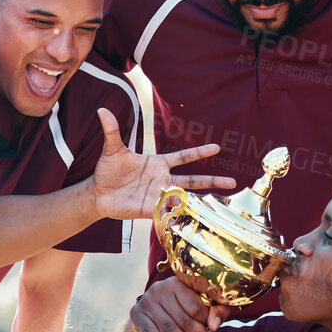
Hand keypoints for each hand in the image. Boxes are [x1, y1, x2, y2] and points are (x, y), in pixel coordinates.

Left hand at [89, 109, 236, 220]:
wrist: (99, 194)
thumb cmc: (108, 170)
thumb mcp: (112, 150)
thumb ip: (112, 132)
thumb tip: (102, 110)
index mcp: (158, 164)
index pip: (183, 157)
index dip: (199, 152)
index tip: (217, 147)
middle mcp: (163, 180)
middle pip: (193, 180)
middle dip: (212, 181)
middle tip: (232, 182)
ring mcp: (159, 196)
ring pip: (185, 198)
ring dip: (201, 201)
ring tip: (220, 205)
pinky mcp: (151, 211)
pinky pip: (169, 214)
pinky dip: (180, 217)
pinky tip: (193, 221)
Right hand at [129, 277, 226, 331]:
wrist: (153, 308)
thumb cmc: (183, 306)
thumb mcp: (204, 304)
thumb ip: (216, 311)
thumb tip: (214, 326)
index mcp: (180, 282)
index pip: (195, 306)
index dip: (205, 323)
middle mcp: (161, 288)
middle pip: (182, 319)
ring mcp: (147, 300)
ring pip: (168, 328)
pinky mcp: (136, 313)